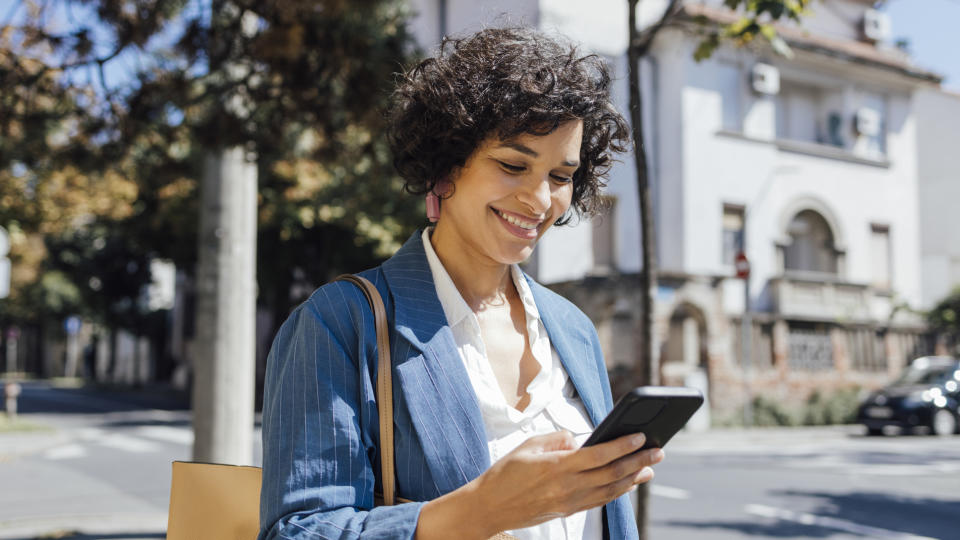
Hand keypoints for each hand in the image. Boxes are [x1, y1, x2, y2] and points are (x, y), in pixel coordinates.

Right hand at [415, 430, 663, 538]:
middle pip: (611, 474)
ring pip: (610, 490)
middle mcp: (567, 487)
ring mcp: (569, 502)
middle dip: (638, 462)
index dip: (622, 446)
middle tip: (658, 451)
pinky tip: (627, 484)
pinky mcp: (568, 511)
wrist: (489, 507)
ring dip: (633, 479)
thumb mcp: (527, 445)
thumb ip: (556, 439)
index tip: (641, 436)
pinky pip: (599, 501)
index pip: (599, 455)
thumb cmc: (505, 473)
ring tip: (650, 468)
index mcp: (557, 467)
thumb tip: (576, 440)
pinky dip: (617, 492)